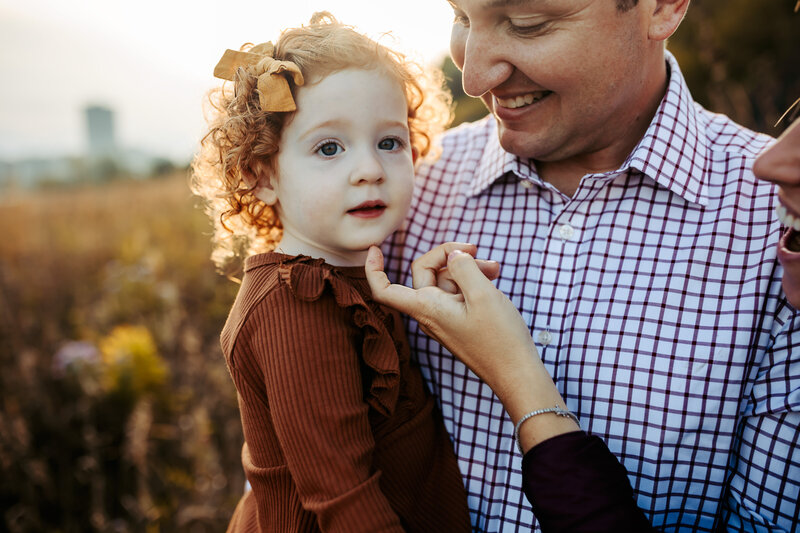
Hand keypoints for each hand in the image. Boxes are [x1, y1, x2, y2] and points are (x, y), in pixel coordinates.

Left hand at [366, 244, 532, 401]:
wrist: (515, 374)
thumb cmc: (499, 338)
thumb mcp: (482, 293)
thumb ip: (463, 266)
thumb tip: (453, 255)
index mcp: (426, 308)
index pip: (384, 290)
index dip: (373, 269)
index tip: (373, 248)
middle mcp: (430, 313)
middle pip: (424, 273)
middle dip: (450, 256)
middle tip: (478, 251)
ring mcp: (444, 318)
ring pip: (446, 281)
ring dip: (468, 268)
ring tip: (495, 269)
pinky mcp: (458, 322)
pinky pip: (457, 293)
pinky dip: (472, 280)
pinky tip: (493, 277)